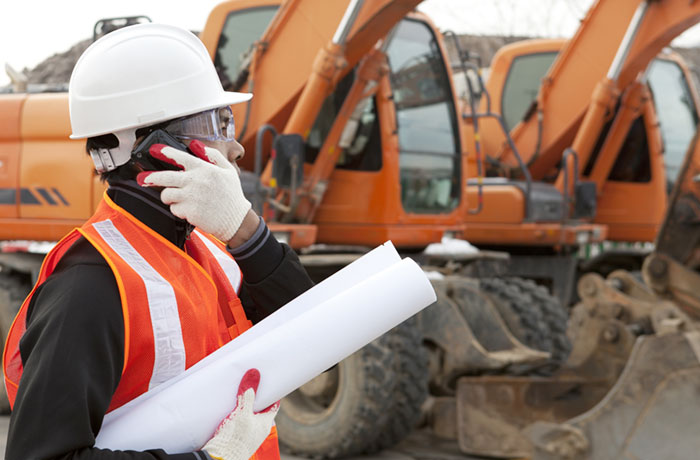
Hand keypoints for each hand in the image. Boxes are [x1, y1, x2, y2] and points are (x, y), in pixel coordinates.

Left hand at [137, 140, 251, 241]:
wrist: (236, 220)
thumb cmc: (232, 196)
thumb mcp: (228, 171)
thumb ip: (213, 156)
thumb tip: (196, 145)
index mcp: (204, 169)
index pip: (180, 157)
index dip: (164, 152)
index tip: (154, 150)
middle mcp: (195, 181)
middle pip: (164, 177)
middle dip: (150, 177)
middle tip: (143, 178)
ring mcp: (191, 197)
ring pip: (166, 194)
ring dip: (168, 196)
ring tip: (177, 198)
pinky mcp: (189, 211)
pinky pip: (174, 209)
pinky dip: (178, 210)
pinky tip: (189, 209)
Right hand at [203, 369, 278, 459]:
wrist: (219, 459)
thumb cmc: (235, 438)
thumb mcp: (242, 413)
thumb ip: (247, 395)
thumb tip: (254, 373)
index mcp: (265, 422)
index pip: (273, 404)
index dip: (272, 392)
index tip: (269, 380)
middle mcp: (259, 428)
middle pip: (261, 408)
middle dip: (256, 396)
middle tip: (251, 382)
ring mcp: (248, 433)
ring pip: (249, 415)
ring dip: (245, 404)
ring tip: (238, 392)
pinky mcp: (237, 436)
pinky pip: (240, 421)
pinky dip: (237, 413)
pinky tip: (229, 408)